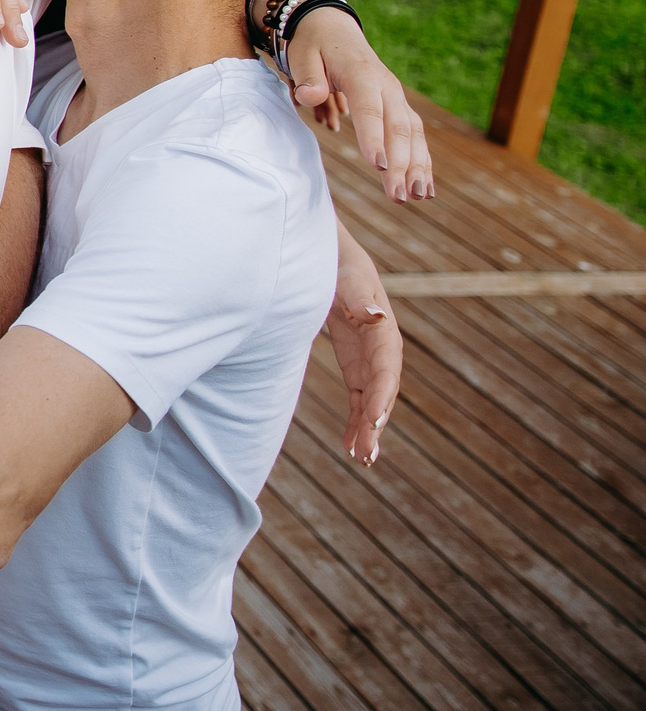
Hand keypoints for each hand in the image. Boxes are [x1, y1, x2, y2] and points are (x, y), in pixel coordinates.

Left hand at [281, 8, 430, 201]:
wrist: (333, 29)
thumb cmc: (313, 46)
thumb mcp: (303, 56)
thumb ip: (307, 77)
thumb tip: (310, 97)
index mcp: (362, 74)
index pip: (370, 109)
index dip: (374, 137)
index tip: (377, 166)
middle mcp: (387, 87)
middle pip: (398, 127)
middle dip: (401, 163)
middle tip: (398, 196)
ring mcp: (396, 98)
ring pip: (413, 134)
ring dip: (417, 167)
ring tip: (417, 197)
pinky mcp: (398, 108)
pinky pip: (414, 137)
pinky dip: (421, 161)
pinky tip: (425, 189)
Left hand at [326, 218, 400, 464]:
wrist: (324, 250)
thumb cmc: (335, 259)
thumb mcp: (345, 273)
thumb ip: (357, 297)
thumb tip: (374, 317)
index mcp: (382, 325)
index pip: (386, 365)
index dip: (382, 394)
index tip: (373, 421)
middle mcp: (380, 344)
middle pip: (383, 388)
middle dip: (376, 421)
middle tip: (367, 453)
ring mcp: (367, 355)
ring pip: (372, 397)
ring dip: (368, 428)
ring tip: (363, 460)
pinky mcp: (354, 360)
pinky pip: (358, 395)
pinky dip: (355, 418)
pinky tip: (350, 444)